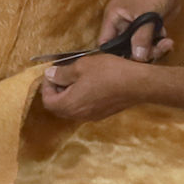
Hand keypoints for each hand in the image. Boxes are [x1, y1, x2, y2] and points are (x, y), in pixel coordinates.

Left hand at [39, 53, 156, 121]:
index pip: (47, 101)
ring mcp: (91, 116)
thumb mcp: (82, 66)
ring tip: (76, 78)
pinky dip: (81, 99)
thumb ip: (63, 73)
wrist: (137, 84)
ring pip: (72, 109)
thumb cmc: (108, 72)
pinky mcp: (103, 114)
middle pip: (58, 108)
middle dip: (56, 92)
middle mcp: (78, 115)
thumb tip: (49, 75)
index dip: (46, 87)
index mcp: (70, 104)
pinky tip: (90, 85)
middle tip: (63, 75)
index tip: (53, 73)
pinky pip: (84, 109)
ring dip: (69, 95)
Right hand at [103, 0, 183, 62]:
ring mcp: (135, 27)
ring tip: (167, 43)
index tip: (129, 62)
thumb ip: (141, 38)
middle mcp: (121, 24)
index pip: (105, 42)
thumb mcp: (147, 16)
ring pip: (138, 48)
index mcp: (113, 17)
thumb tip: (138, 58)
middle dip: (140, 52)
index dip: (114, 55)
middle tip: (156, 51)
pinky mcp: (147, 29)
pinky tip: (167, 38)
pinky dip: (158, 44)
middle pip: (124, 48)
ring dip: (153, 49)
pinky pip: (148, 44)